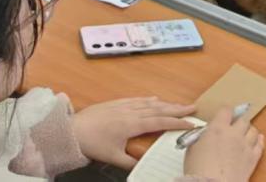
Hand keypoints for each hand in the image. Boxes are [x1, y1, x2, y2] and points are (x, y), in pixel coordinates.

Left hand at [72, 97, 195, 168]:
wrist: (72, 130)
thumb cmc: (93, 144)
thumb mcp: (114, 158)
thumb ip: (131, 162)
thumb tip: (145, 166)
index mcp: (132, 124)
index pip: (159, 122)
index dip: (176, 123)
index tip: (191, 124)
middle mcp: (130, 112)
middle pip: (158, 109)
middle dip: (176, 108)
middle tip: (193, 107)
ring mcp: (123, 106)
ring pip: (149, 102)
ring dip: (165, 103)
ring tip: (178, 105)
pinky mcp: (115, 103)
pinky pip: (136, 99)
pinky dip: (148, 99)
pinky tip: (153, 99)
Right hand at [183, 107, 263, 181]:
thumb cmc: (199, 170)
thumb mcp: (192, 149)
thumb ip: (200, 137)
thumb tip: (203, 135)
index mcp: (217, 128)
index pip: (226, 110)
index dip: (226, 111)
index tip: (225, 114)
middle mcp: (234, 134)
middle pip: (243, 119)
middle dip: (239, 120)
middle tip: (236, 123)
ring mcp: (245, 146)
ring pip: (253, 130)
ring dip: (249, 129)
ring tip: (245, 131)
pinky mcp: (253, 158)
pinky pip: (260, 145)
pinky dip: (259, 140)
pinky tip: (258, 139)